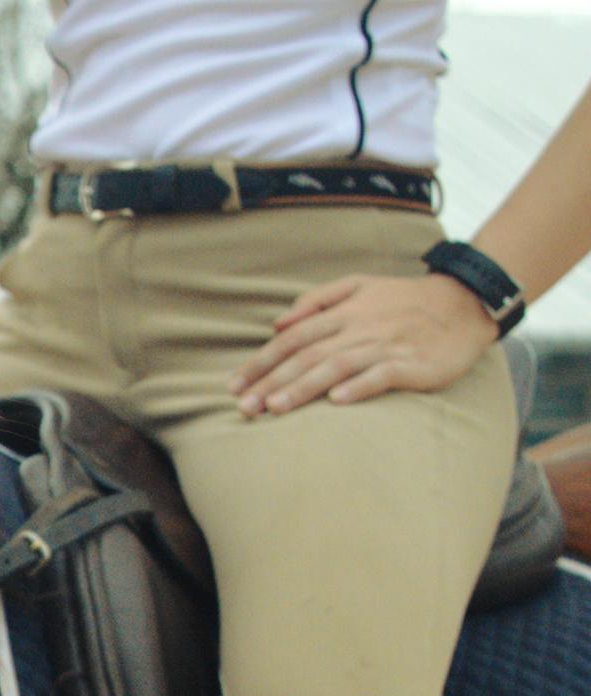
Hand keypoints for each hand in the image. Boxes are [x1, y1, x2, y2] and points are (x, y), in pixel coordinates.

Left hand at [229, 274, 498, 415]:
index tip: (234, 386)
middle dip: (272, 382)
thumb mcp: (359, 286)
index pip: (292, 339)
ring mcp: (385, 346)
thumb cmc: (403, 300)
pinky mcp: (411, 363)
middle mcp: (358, 328)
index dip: (261, 362)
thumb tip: (278, 322)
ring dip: (304, 388)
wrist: (463, 303)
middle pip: (306, 356)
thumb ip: (317, 300)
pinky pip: (382, 375)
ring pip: (336, 367)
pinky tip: (336, 401)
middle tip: (243, 407)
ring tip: (275, 408)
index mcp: (343, 312)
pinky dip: (359, 386)